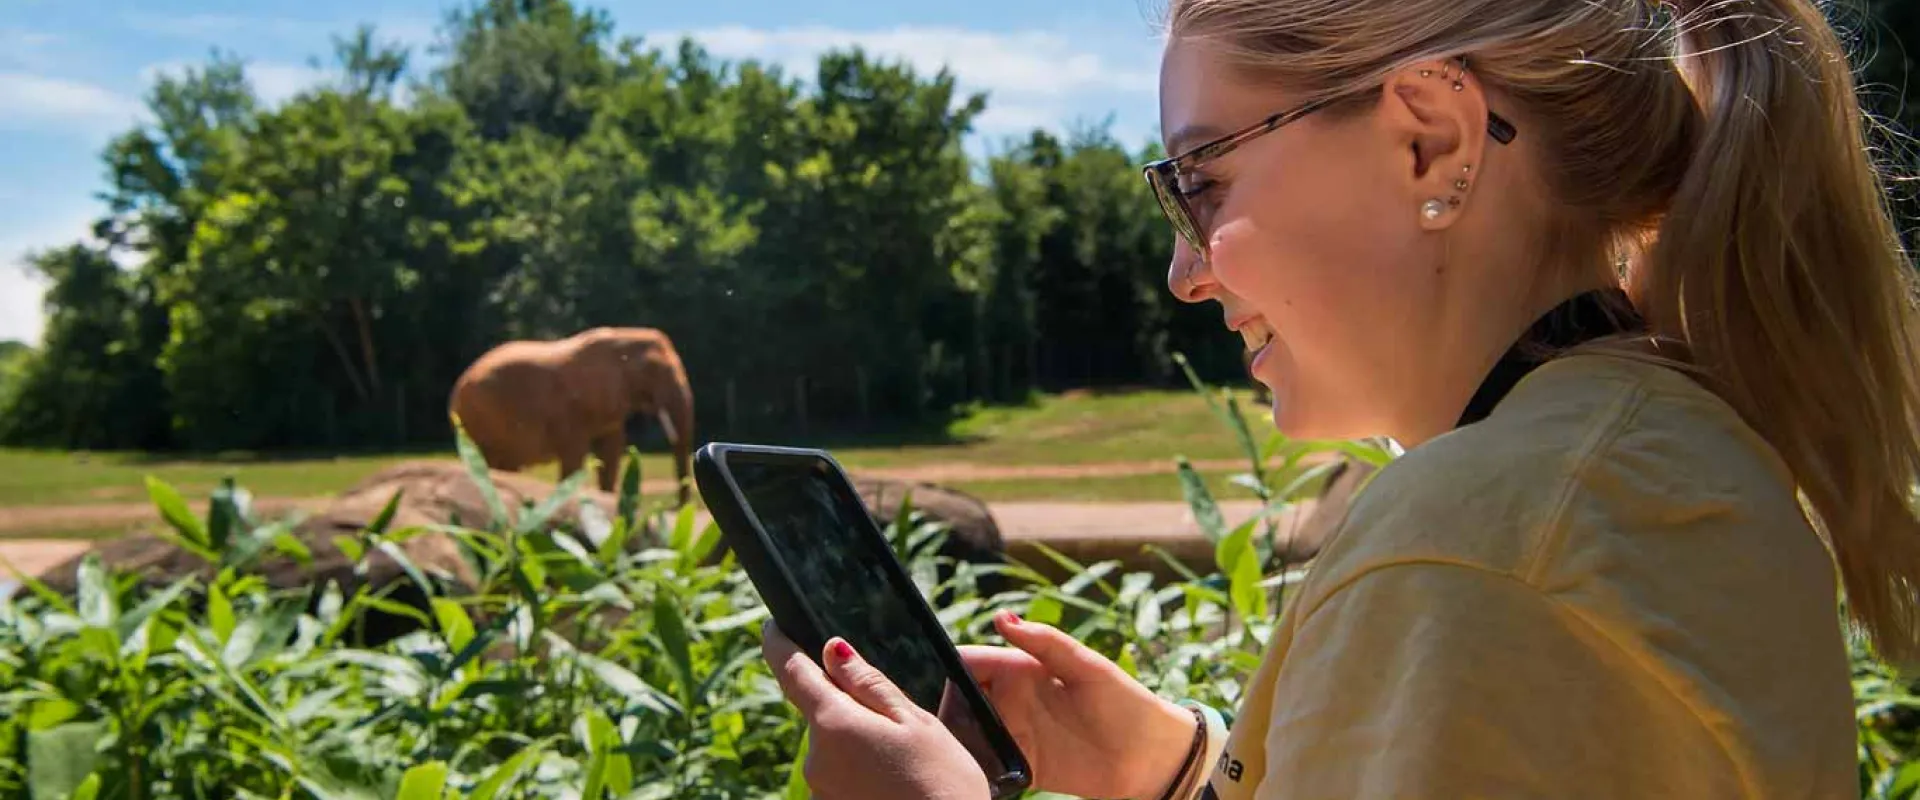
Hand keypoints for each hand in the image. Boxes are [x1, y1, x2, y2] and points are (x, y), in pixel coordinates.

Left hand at [762, 621, 989, 799]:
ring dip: (859, 742)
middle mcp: (815, 759)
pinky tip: (895, 783)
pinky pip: (840, 775)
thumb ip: (868, 684)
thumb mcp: (914, 722)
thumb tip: (832, 649)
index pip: (791, 672)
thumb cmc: (942, 782)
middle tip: (897, 722)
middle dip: (849, 706)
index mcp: (835, 724)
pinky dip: (862, 770)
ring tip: (904, 761)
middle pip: (821, 712)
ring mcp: (819, 788)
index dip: (779, 644)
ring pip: (834, 746)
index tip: (774, 626)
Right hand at [959, 612, 1199, 799]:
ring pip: (969, 735)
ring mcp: (1016, 735)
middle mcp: (1012, 701)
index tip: (935, 682)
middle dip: (946, 711)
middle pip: (960, 702)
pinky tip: (970, 771)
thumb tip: (1002, 618)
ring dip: (957, 741)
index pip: (970, 664)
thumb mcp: (1087, 666)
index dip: (949, 671)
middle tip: (936, 726)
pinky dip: (976, 768)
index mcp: (1021, 669)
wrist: (1153, 756)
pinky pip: (989, 767)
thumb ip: (1045, 642)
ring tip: (948, 751)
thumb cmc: (1125, 701)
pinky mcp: (1023, 767)